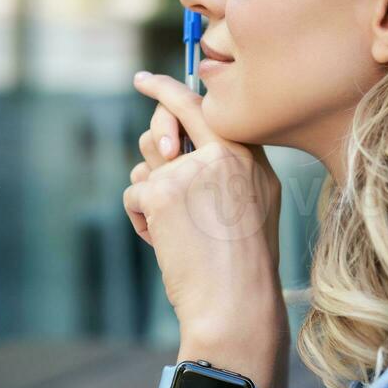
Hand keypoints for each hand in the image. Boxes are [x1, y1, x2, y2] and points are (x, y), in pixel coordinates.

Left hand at [125, 71, 287, 387]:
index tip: (145, 79)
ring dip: (149, 190)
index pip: (210, 107)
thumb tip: (161, 150)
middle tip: (154, 158)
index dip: (171, 90)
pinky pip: (134, 191)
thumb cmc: (241, 272)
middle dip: (151, 136)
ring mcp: (194, 169)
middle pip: (169, 119)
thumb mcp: (249, 212)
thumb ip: (218, 173)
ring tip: (174, 228)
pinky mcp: (163, 190)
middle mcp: (227, 155)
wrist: (236, 308)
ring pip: (146, 159)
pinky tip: (163, 242)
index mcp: (254, 160)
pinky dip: (140, 219)